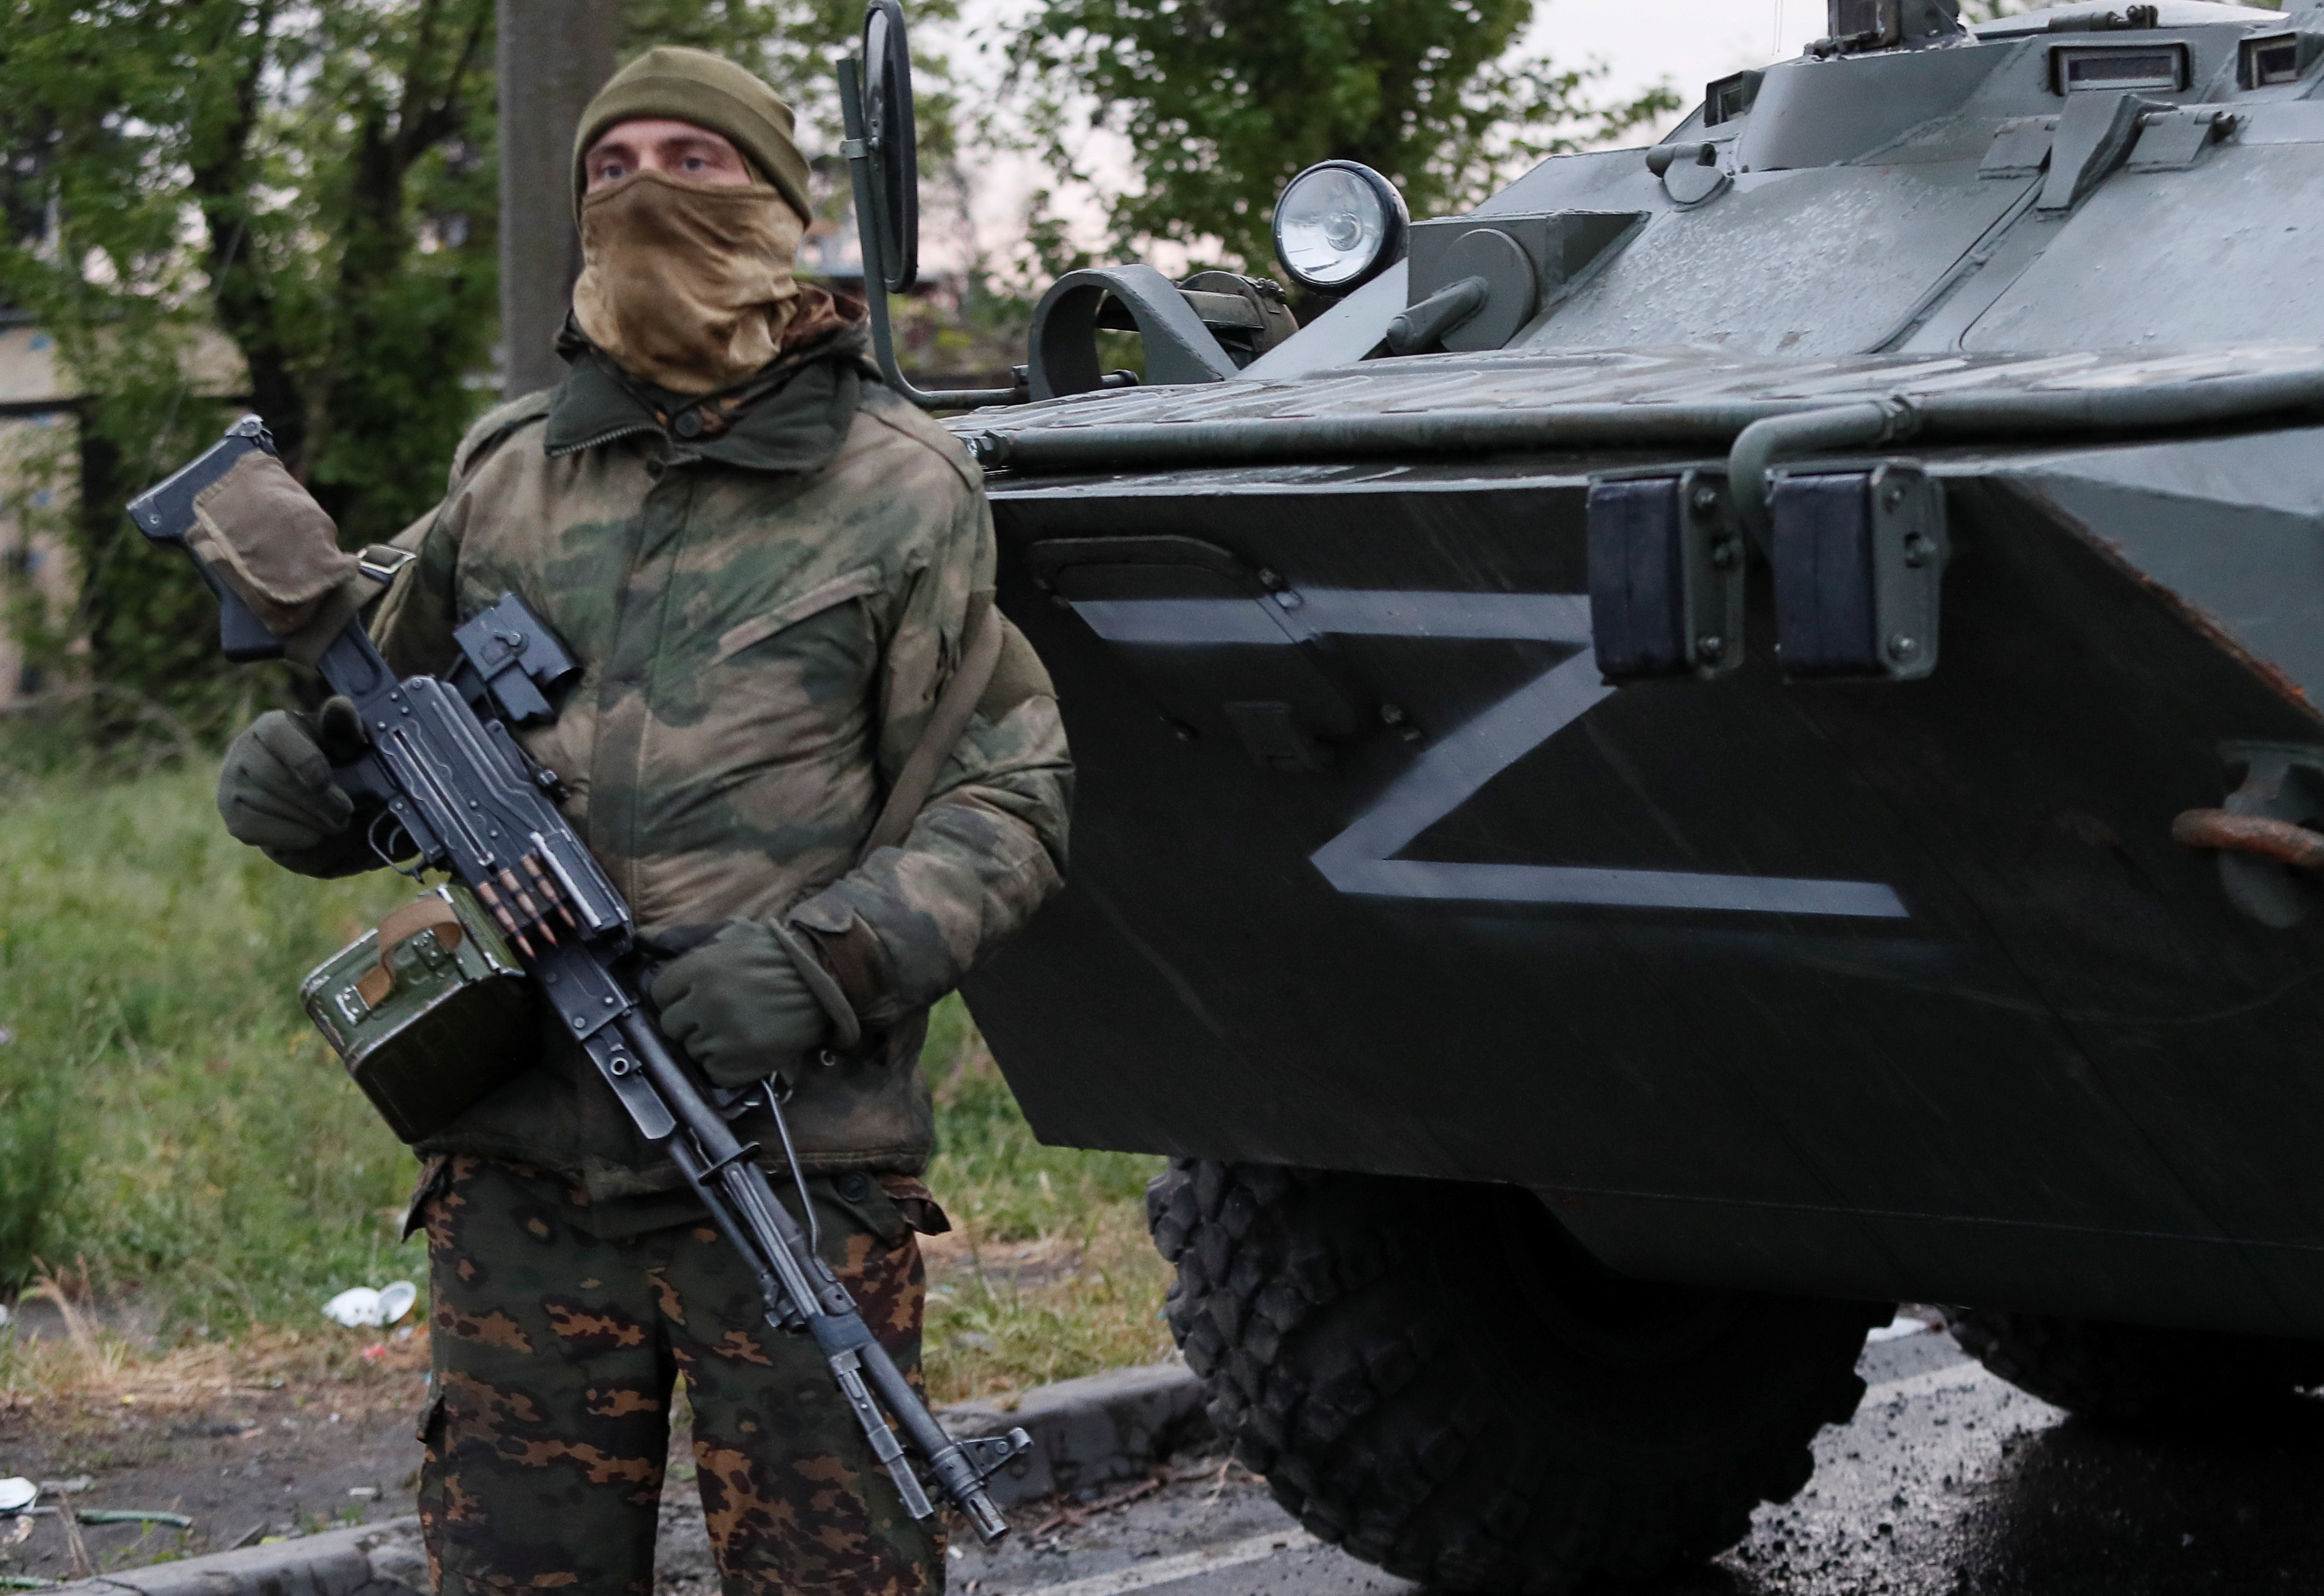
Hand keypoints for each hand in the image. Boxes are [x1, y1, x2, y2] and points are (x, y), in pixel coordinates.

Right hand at [216, 698, 365, 852]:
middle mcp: (242, 750)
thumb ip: (343, 723)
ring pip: (268, 806)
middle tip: (344, 814)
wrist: (309, 798)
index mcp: (271, 725)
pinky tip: (312, 834)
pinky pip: (255, 830)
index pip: (276, 733)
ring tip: (335, 824)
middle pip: (274, 777)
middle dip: (316, 801)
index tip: (327, 782)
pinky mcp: (232, 817)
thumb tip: (340, 707)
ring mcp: (231, 785)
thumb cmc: (330, 761)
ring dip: (309, 821)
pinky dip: (290, 836)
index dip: (304, 760)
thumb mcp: (341, 740)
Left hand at [648, 920, 832, 1087]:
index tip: (694, 997)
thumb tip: (639, 936)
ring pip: (693, 1051)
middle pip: (672, 1026)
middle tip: (718, 1015)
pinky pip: (715, 1073)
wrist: (827, 979)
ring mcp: (722, 1035)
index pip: (659, 994)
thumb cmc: (777, 953)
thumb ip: (683, 937)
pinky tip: (746, 1048)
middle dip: (690, 1022)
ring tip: (738, 1030)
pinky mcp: (741, 1062)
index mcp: (698, 969)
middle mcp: (705, 1002)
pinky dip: (728, 1066)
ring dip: (710, 1044)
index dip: (676, 997)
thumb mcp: (731, 933)